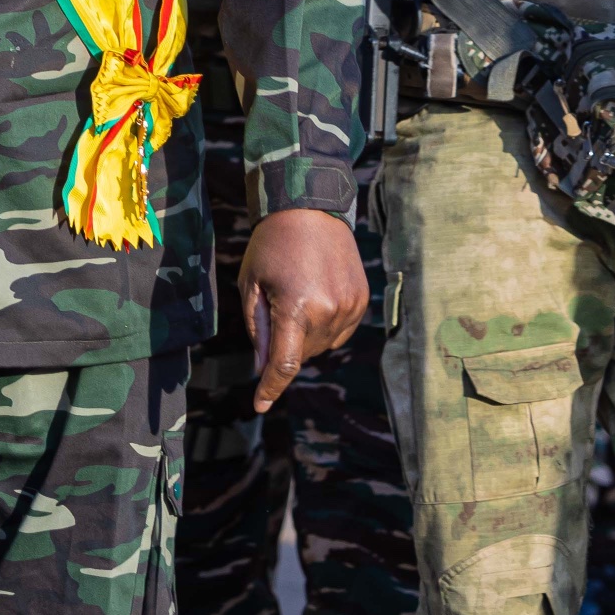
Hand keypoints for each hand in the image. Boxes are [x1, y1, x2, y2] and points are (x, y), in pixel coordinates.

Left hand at [237, 207, 368, 413]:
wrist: (310, 209)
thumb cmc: (271, 245)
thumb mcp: (251, 284)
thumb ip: (257, 329)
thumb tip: (262, 367)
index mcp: (295, 308)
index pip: (285, 364)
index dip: (271, 388)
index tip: (259, 405)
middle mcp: (328, 312)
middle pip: (303, 354)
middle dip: (285, 346)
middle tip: (275, 307)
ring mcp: (350, 308)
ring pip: (323, 346)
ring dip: (306, 337)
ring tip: (296, 296)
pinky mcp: (362, 302)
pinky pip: (341, 332)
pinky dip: (325, 327)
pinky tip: (315, 298)